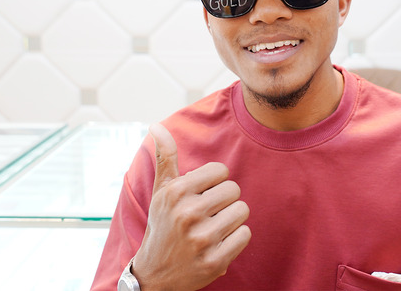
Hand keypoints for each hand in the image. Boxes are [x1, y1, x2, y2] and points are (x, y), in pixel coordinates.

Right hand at [131, 123, 250, 290]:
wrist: (155, 275)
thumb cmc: (163, 225)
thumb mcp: (161, 191)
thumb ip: (165, 157)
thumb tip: (156, 125)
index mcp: (176, 192)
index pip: (221, 171)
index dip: (214, 183)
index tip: (201, 195)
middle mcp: (187, 214)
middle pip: (233, 190)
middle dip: (224, 201)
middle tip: (207, 214)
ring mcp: (202, 239)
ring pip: (242, 211)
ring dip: (231, 219)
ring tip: (212, 228)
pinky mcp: (215, 261)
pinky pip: (245, 235)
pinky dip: (236, 239)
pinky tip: (218, 244)